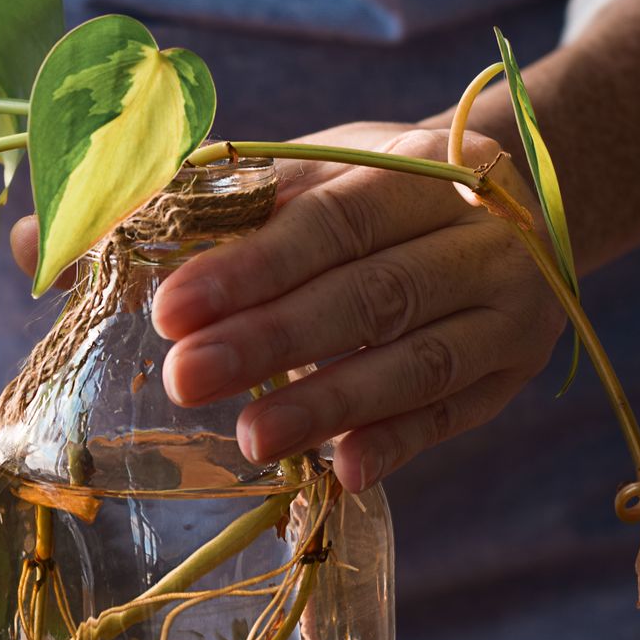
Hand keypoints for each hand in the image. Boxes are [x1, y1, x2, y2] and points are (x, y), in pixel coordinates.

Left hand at [151, 125, 565, 490]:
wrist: (514, 209)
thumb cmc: (384, 196)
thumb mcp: (328, 173)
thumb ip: (245, 204)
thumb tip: (125, 243)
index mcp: (424, 168)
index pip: (332, 222)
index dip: (251, 268)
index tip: (172, 311)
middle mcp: (481, 239)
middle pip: (373, 296)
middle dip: (272, 340)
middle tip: (186, 380)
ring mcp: (508, 312)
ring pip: (417, 364)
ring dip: (329, 404)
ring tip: (251, 438)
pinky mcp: (510, 375)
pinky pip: (451, 416)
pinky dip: (398, 444)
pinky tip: (345, 471)